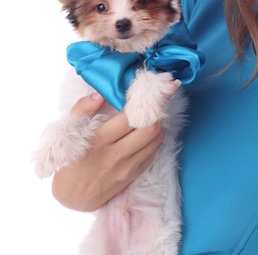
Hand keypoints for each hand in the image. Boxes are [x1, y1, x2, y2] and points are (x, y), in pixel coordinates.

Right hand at [51, 92, 164, 211]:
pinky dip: (153, 142)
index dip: (140, 105)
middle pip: (149, 129)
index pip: (130, 118)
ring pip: (155, 142)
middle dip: (153, 114)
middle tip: (150, 107)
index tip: (142, 96)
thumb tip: (100, 94)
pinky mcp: (132, 176)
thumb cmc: (69, 158)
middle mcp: (115, 154)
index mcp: (99, 139)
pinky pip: (152, 155)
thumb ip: (83, 108)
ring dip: (156, 127)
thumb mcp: (68, 130)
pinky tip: (146, 136)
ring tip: (149, 119)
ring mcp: (126, 168)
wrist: (71, 195)